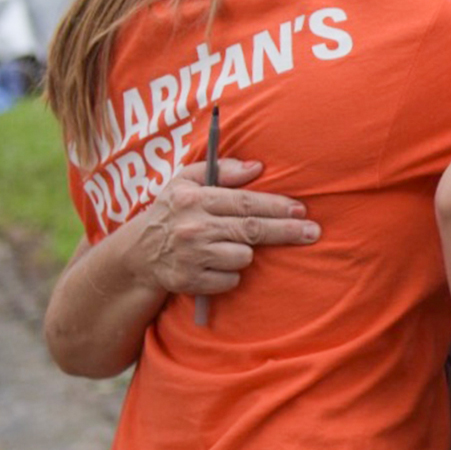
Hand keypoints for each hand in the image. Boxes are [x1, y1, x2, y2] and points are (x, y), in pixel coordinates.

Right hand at [124, 160, 316, 295]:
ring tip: (230, 245)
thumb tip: (257, 167)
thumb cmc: (172, 211)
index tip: (301, 209)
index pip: (244, 202)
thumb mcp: (186, 181)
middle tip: (313, 232)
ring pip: (243, 256)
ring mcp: (190, 256)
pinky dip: (231, 274)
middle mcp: (192, 227)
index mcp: (193, 199)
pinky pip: (231, 279)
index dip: (276, 206)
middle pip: (251, 230)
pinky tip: (217, 264)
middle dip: (287, 231)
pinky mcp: (189, 282)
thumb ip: (221, 170)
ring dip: (246, 252)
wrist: (137, 254)